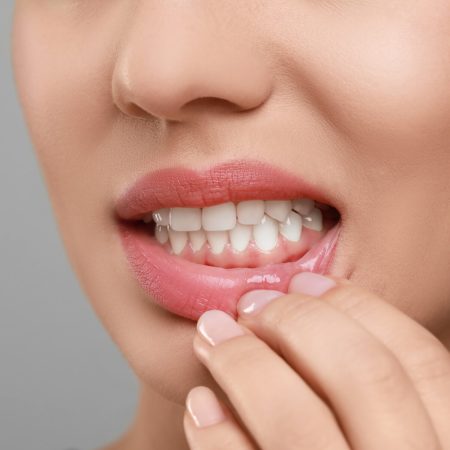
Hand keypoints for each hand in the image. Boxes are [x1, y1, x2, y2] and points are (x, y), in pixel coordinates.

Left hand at [183, 272, 449, 448]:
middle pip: (367, 376)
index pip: (420, 360)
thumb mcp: (396, 437)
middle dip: (299, 320)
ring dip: (244, 362)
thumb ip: (379, 395)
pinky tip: (201, 405)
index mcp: (446, 448)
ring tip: (212, 334)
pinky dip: (218, 436)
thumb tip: (319, 306)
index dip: (357, 307)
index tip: (305, 280)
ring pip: (298, 422)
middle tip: (253, 303)